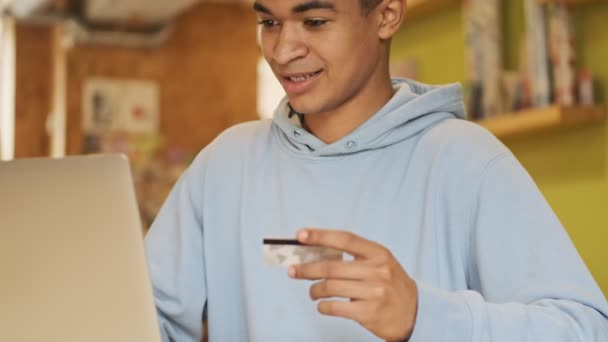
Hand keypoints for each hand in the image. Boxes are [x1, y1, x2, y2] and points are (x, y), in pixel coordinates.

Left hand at [288, 229, 417, 341]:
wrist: (413, 312)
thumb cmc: (390, 284)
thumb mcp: (380, 263)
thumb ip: (355, 257)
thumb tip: (316, 253)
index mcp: (378, 253)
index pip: (345, 239)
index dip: (320, 236)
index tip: (300, 235)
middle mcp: (378, 270)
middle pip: (332, 266)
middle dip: (307, 268)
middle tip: (293, 270)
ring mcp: (374, 292)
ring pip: (330, 287)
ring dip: (314, 290)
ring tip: (312, 292)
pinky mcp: (369, 312)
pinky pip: (335, 307)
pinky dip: (323, 306)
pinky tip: (322, 305)